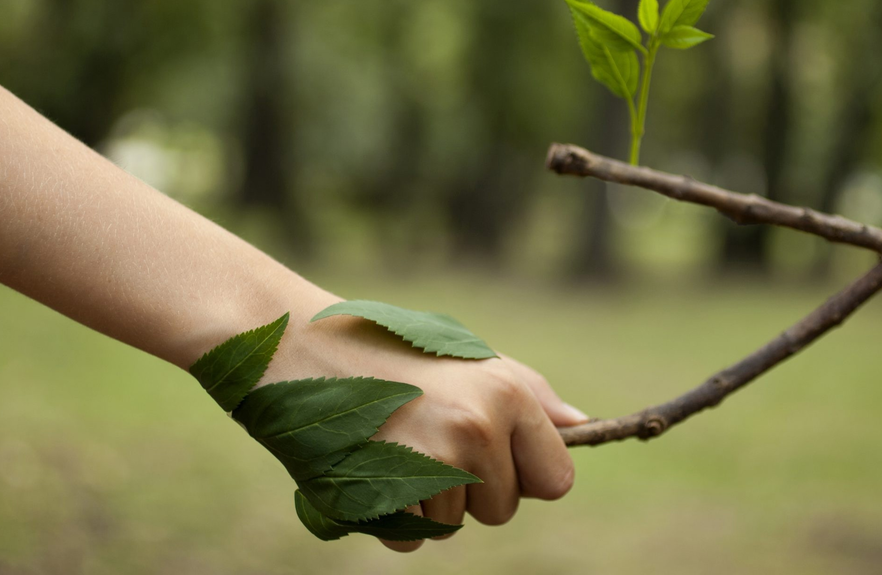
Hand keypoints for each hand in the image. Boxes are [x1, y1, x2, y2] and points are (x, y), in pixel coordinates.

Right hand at [260, 292, 588, 551]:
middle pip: (503, 510)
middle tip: (428, 436)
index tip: (494, 454)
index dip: (526, 474)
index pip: (557, 479)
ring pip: (455, 526)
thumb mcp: (466, 356)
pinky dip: (392, 515)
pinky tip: (371, 464)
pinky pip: (411, 537)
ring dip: (428, 500)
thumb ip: (527, 394)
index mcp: (506, 394)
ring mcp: (430, 465)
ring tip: (394, 442)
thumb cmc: (388, 346)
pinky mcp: (385, 495)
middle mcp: (476, 429)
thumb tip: (582, 426)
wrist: (299, 344)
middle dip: (472, 488)